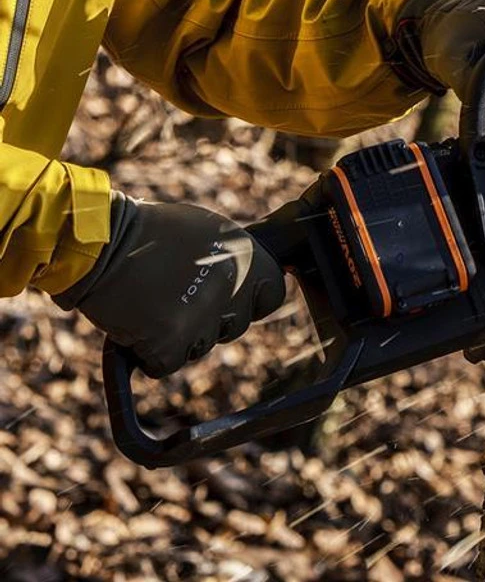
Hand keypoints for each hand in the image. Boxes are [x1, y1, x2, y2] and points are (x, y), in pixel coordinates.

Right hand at [55, 194, 285, 377]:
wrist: (102, 243)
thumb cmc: (150, 232)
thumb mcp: (207, 230)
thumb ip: (232, 257)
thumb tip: (249, 275)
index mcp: (246, 255)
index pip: (272, 294)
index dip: (253, 301)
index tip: (233, 299)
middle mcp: (233, 286)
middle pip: (235, 325)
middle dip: (212, 320)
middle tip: (180, 299)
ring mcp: (204, 317)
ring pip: (201, 345)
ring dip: (181, 335)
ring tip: (155, 303)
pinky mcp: (171, 343)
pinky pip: (167, 363)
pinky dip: (151, 353)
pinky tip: (138, 324)